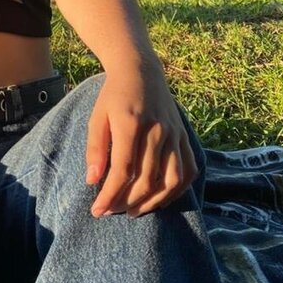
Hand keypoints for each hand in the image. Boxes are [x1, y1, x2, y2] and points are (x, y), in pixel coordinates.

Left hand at [85, 65, 198, 217]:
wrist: (141, 71)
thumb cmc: (114, 96)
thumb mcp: (96, 118)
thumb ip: (95, 149)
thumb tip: (93, 181)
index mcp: (132, 124)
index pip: (123, 170)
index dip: (109, 195)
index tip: (97, 210)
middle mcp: (157, 131)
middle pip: (147, 179)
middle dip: (127, 202)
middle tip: (111, 211)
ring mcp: (174, 134)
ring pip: (172, 180)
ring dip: (153, 202)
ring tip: (133, 210)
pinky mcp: (184, 137)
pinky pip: (189, 171)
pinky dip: (176, 191)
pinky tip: (159, 199)